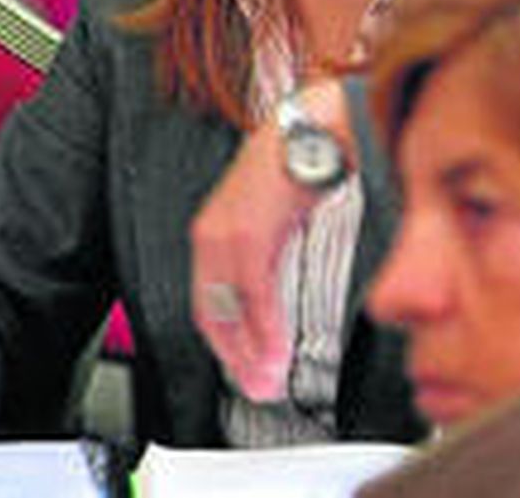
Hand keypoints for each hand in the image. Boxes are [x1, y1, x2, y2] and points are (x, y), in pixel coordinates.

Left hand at [189, 83, 350, 400]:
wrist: (311, 131)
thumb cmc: (296, 171)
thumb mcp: (273, 221)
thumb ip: (268, 257)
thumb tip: (275, 296)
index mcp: (214, 233)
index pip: (208, 302)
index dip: (224, 343)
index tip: (243, 370)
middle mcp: (211, 235)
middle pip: (211, 312)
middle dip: (234, 358)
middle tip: (256, 388)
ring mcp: (226, 233)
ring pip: (230, 308)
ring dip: (251, 352)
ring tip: (268, 381)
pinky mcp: (249, 232)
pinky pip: (253, 291)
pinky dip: (264, 327)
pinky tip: (278, 350)